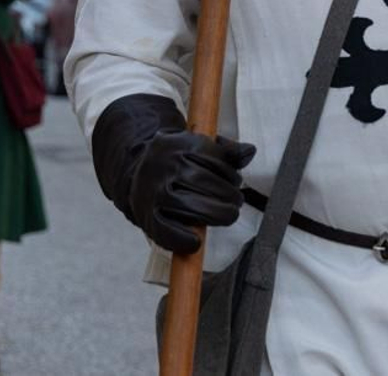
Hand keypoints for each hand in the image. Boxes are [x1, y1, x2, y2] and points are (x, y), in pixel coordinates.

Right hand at [127, 128, 255, 254]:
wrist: (138, 171)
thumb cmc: (178, 160)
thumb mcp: (200, 146)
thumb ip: (227, 150)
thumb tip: (249, 151)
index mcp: (180, 144)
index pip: (214, 159)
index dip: (231, 174)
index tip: (235, 181)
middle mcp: (165, 166)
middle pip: (203, 182)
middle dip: (228, 196)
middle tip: (236, 203)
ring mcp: (154, 191)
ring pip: (189, 206)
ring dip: (216, 214)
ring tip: (228, 215)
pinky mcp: (147, 216)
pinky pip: (164, 231)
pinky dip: (182, 239)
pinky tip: (196, 241)